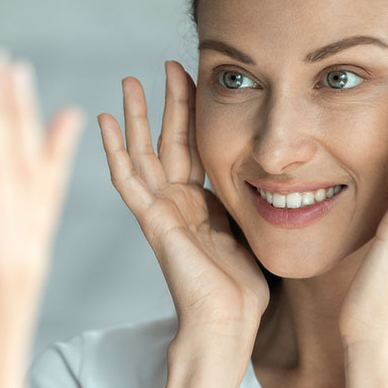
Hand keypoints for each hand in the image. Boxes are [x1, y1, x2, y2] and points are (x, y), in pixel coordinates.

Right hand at [99, 61, 268, 342]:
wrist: (229, 321)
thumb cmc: (245, 290)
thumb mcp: (254, 230)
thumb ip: (253, 201)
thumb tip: (282, 177)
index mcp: (201, 204)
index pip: (195, 147)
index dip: (194, 113)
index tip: (195, 77)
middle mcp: (177, 203)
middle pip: (167, 141)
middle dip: (167, 103)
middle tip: (165, 65)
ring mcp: (160, 210)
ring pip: (142, 152)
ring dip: (134, 117)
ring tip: (128, 81)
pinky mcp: (151, 220)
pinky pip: (127, 179)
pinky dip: (114, 149)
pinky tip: (104, 120)